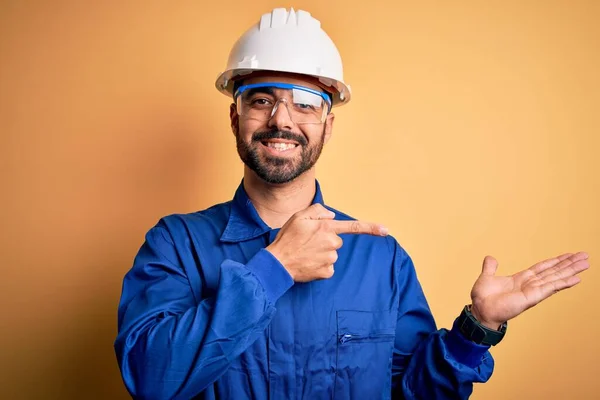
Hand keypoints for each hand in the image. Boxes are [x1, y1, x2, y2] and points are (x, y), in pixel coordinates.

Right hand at [266, 204, 387, 281]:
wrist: (277, 263)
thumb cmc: (287, 238)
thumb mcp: (298, 216)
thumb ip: (317, 211)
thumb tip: (332, 216)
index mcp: (326, 227)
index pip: (353, 226)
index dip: (371, 228)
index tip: (386, 230)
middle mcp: (331, 242)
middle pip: (337, 241)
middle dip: (326, 241)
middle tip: (308, 243)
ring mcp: (330, 259)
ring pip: (332, 254)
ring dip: (322, 253)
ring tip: (305, 253)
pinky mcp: (326, 272)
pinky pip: (328, 268)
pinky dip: (320, 266)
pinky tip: (308, 264)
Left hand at [469, 252, 589, 329]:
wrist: (480, 310)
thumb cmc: (483, 299)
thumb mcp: (486, 277)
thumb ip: (490, 268)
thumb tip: (490, 258)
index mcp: (521, 279)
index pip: (543, 267)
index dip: (556, 261)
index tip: (569, 255)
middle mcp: (530, 285)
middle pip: (554, 271)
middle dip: (569, 264)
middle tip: (585, 256)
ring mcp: (533, 291)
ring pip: (556, 278)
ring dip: (571, 270)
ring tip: (586, 263)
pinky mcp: (533, 297)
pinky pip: (551, 287)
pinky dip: (564, 283)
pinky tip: (576, 278)